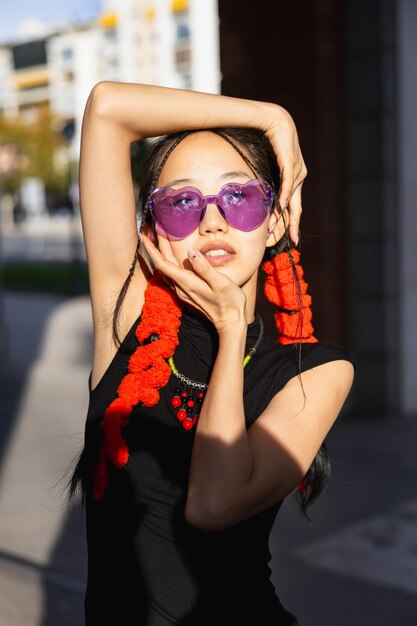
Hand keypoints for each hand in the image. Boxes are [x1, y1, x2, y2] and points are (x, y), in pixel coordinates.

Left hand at [140, 234, 247, 331]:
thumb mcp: (221, 283)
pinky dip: (167, 264)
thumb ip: (204, 267)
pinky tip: (169, 260)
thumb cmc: (230, 302)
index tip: (144, 236)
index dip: (152, 249)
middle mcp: (181, 288)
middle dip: (155, 248)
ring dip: (159, 256)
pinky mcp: (187, 294)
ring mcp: (183, 292)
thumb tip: (190, 251)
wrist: (230, 323)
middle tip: (150, 231)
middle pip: (162, 265)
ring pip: (165, 271)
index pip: (163, 263)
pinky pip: (171, 276)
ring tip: (156, 242)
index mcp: (187, 282)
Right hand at [261, 103, 307, 244]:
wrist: (273, 120)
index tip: (292, 238)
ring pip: (290, 198)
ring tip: (273, 228)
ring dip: (281, 214)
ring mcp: (297, 170)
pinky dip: (285, 195)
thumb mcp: (269, 167)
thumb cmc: (269, 142)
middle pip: (296, 207)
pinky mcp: (291, 162)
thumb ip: (268, 181)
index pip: (295, 206)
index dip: (293, 223)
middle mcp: (299, 177)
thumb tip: (258, 195)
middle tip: (291, 240)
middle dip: (293, 225)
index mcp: (296, 180)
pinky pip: (288, 183)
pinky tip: (281, 206)